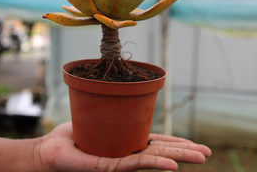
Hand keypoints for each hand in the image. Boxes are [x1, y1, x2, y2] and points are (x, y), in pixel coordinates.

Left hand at [37, 122, 210, 171]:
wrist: (49, 151)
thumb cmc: (72, 135)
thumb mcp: (98, 118)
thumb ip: (114, 112)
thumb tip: (127, 93)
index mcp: (127, 143)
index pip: (156, 144)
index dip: (176, 144)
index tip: (195, 144)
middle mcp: (126, 154)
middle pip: (160, 151)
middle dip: (185, 152)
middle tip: (207, 154)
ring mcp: (119, 163)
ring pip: (152, 159)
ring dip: (178, 157)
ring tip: (200, 157)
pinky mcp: (106, 167)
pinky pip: (133, 164)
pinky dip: (154, 163)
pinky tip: (172, 165)